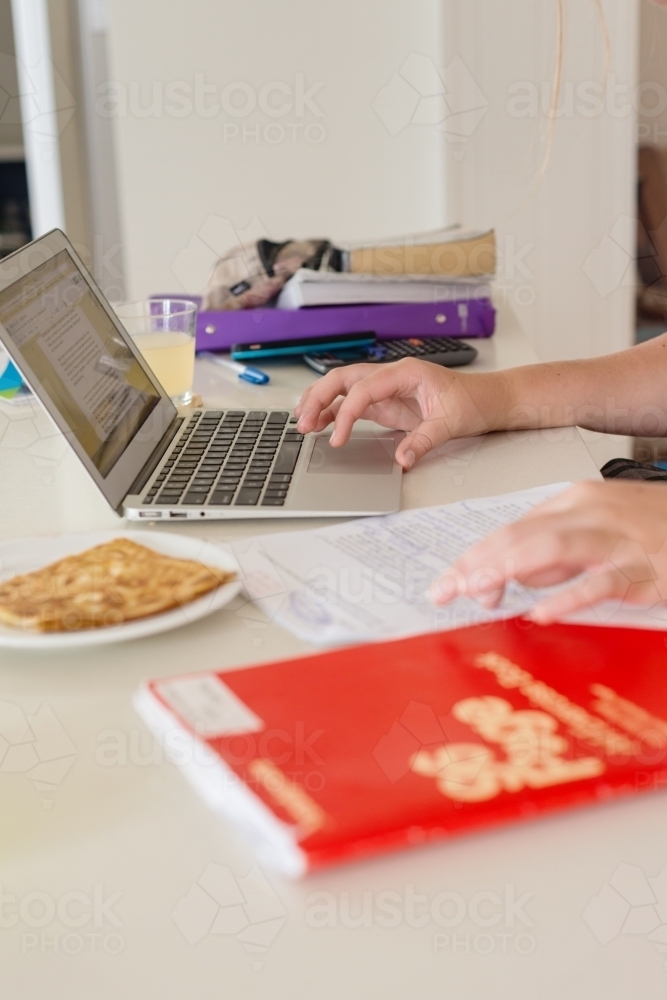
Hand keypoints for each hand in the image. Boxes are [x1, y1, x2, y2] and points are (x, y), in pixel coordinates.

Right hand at [295, 359, 504, 469]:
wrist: (486, 400)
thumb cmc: (472, 402)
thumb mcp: (450, 424)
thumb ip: (423, 442)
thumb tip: (402, 460)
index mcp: (406, 373)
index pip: (364, 388)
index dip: (346, 413)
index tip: (337, 438)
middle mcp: (391, 376)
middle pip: (343, 379)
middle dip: (319, 398)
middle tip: (303, 423)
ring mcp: (386, 389)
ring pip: (343, 388)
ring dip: (321, 402)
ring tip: (302, 422)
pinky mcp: (385, 403)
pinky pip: (352, 403)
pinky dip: (334, 412)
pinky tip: (319, 425)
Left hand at [431, 479, 666, 621]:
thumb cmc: (655, 528)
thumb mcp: (597, 533)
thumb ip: (555, 554)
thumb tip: (512, 576)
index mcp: (574, 503)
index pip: (510, 529)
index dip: (475, 557)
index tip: (448, 582)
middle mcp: (590, 513)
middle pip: (520, 535)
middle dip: (477, 564)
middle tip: (447, 590)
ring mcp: (618, 540)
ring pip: (552, 548)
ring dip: (509, 570)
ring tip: (479, 591)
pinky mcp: (644, 569)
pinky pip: (600, 582)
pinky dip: (568, 596)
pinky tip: (542, 611)